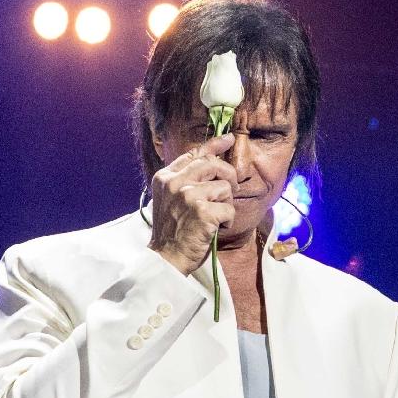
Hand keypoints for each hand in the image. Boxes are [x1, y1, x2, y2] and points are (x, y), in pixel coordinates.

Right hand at [147, 133, 236, 274]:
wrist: (165, 258)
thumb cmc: (172, 231)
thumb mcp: (170, 199)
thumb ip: (185, 180)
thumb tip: (212, 161)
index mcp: (165, 177)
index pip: (194, 153)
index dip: (214, 145)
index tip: (229, 139)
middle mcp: (175, 182)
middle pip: (213, 164)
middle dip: (229, 175)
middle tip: (232, 190)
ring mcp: (188, 195)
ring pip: (225, 187)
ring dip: (226, 204)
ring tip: (215, 218)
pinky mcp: (202, 211)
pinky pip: (229, 208)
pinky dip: (228, 221)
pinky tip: (215, 229)